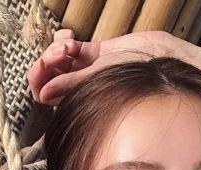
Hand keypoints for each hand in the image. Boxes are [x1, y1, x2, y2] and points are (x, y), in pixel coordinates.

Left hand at [27, 29, 174, 105]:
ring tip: (69, 44)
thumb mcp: (99, 81)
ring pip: (57, 58)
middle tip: (58, 53)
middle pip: (48, 74)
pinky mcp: (93, 53)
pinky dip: (64, 40)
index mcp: (77, 101)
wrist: (160, 62)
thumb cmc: (136, 80)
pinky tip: (70, 37)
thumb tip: (42, 94)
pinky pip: (69, 47)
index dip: (39, 80)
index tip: (43, 69)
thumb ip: (70, 85)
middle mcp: (79, 87)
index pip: (45, 93)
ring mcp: (85, 70)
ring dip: (56, 47)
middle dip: (47, 60)